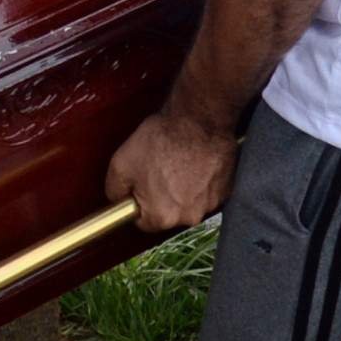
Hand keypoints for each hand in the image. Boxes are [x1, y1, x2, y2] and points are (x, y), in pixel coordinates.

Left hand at [106, 108, 238, 232]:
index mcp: (161, 216)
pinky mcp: (226, 191)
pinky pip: (207, 192)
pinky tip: (195, 163)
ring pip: (189, 202)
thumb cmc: (162, 139)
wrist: (199, 119)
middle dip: (161, 195)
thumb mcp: (121, 163)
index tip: (141, 185)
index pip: (143, 221)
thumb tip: (117, 199)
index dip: (138, 201)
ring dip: (184, 188)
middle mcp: (188, 217)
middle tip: (159, 168)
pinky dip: (201, 181)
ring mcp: (210, 205)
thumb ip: (114, 190)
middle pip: (168, 213)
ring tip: (178, 162)